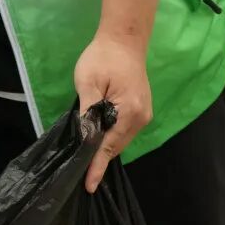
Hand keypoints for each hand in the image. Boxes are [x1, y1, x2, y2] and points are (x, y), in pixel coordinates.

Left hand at [74, 32, 152, 192]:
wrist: (123, 38)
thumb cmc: (102, 57)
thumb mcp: (88, 82)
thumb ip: (88, 113)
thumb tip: (86, 138)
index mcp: (129, 111)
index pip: (109, 145)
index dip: (97, 165)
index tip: (89, 185)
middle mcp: (141, 117)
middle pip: (117, 145)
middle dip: (100, 157)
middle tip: (81, 170)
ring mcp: (144, 113)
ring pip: (121, 139)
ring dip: (106, 145)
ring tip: (87, 155)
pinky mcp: (142, 108)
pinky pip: (125, 130)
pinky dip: (112, 135)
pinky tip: (99, 135)